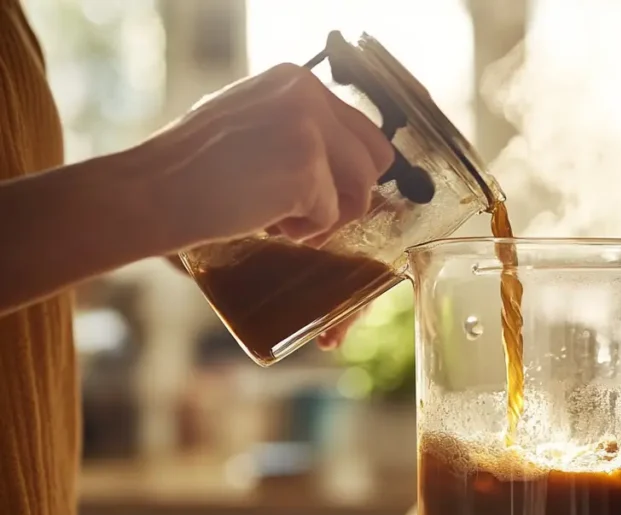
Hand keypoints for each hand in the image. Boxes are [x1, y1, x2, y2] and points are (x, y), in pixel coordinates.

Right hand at [151, 63, 393, 349]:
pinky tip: (267, 224)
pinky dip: (305, 231)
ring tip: (285, 222)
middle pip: (375, 158)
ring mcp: (308, 129)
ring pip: (361, 189)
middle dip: (353, 196)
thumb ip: (298, 129)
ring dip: (329, 216)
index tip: (326, 195)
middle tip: (313, 216)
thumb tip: (350, 164)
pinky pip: (330, 215)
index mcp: (296, 80)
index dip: (350, 173)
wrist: (149, 191)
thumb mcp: (251, 123)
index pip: (362, 130)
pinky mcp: (305, 168)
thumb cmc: (191, 169)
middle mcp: (307, 94)